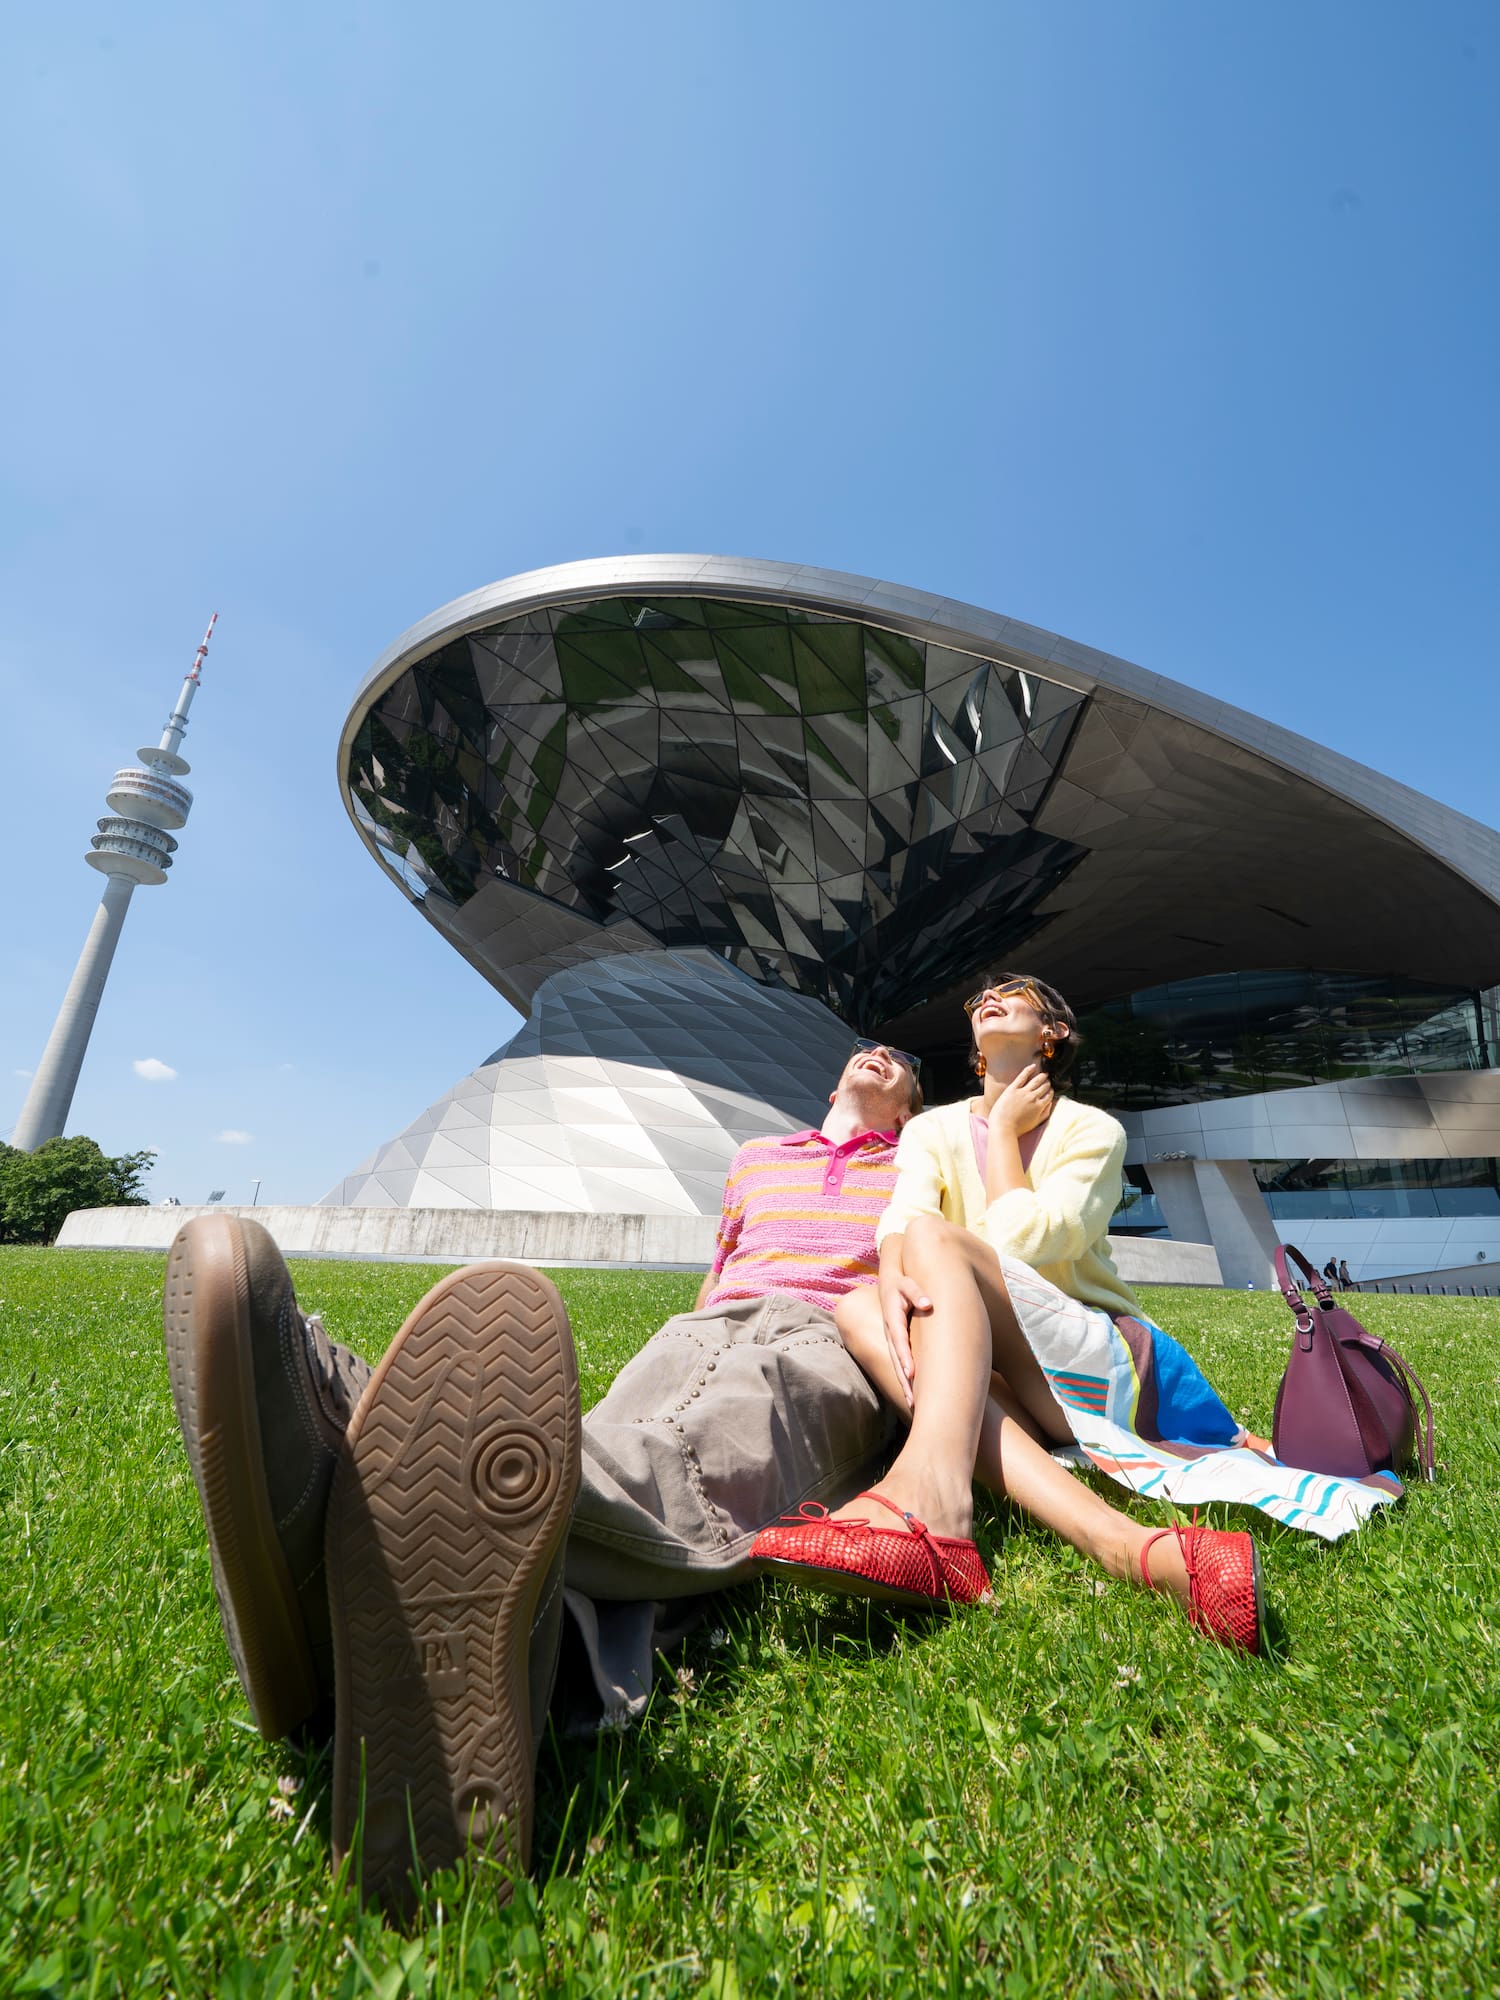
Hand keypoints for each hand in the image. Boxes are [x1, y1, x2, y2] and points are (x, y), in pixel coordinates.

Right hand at [878, 1271, 931, 1411]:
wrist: (889, 1285)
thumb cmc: (901, 1284)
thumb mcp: (907, 1284)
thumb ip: (916, 1292)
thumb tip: (927, 1303)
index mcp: (892, 1317)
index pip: (899, 1340)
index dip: (904, 1356)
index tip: (911, 1373)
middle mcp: (890, 1332)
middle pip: (896, 1359)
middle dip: (904, 1380)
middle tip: (914, 1401)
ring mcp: (891, 1340)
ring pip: (897, 1365)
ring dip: (905, 1385)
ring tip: (914, 1405)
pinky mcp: (896, 1345)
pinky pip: (900, 1363)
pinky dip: (906, 1379)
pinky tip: (914, 1395)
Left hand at [988, 1062, 1053, 1138]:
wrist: (1003, 1127)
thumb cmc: (1018, 1127)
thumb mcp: (1036, 1122)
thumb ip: (1045, 1113)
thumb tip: (1051, 1103)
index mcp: (1039, 1106)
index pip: (1049, 1095)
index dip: (1050, 1092)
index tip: (1050, 1090)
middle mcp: (1033, 1097)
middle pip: (1044, 1087)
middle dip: (1047, 1083)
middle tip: (1048, 1081)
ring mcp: (1023, 1092)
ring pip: (1036, 1080)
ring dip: (1042, 1076)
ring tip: (1044, 1075)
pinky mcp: (1013, 1088)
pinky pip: (1023, 1076)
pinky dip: (1029, 1070)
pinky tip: (1033, 1067)